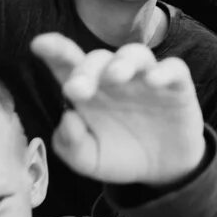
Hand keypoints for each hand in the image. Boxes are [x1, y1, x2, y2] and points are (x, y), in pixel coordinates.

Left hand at [31, 34, 206, 185]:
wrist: (163, 170)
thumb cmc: (121, 155)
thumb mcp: (90, 160)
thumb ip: (71, 145)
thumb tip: (68, 118)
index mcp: (89, 91)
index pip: (68, 64)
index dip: (55, 50)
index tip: (39, 45)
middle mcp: (115, 79)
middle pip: (99, 58)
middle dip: (86, 69)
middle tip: (77, 90)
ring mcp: (146, 79)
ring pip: (135, 53)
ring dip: (123, 61)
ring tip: (116, 77)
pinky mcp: (176, 86)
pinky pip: (173, 68)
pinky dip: (164, 71)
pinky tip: (154, 82)